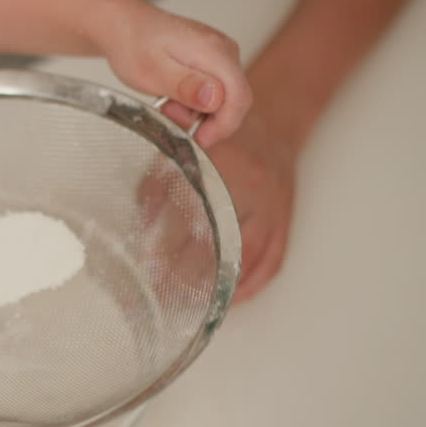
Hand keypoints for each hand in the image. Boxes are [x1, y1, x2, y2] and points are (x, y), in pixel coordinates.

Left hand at [101, 3, 250, 147]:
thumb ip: (185, 85)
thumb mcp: (153, 71)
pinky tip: (172, 95)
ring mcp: (221, 55)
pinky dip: (193, 102)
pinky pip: (214, 91)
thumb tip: (215, 98)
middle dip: (204, 119)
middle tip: (170, 112)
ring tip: (165, 101)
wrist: (124, 26)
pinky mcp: (213, 61)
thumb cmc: (134, 45)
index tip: (199, 140)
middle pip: (234, 101)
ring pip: (223, 100)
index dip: (223, 126)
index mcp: (214, 52)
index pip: (239, 97)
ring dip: (195, 111)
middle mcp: (225, 51)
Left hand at [137, 100, 295, 305]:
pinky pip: (270, 262)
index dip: (164, 242)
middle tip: (159, 294)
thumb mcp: (184, 149)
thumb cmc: (224, 139)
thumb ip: (158, 183)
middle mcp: (250, 186)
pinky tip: (229, 299)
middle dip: (186, 271)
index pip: (187, 212)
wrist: (276, 123)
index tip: (144, 264)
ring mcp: (272, 207)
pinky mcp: (285, 221)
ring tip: (189, 303)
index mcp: (220, 163)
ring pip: (244, 256)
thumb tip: (140, 227)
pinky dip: (249, 284)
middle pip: (217, 240)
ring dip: (218, 285)